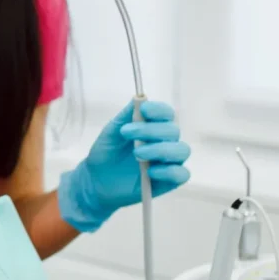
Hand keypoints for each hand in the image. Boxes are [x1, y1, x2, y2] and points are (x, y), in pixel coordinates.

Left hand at [58, 100, 191, 232]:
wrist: (96, 180)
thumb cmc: (106, 153)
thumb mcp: (111, 132)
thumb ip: (125, 116)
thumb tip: (138, 98)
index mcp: (153, 126)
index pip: (166, 113)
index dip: (159, 110)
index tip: (144, 110)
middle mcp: (165, 142)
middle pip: (173, 130)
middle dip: (151, 130)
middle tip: (128, 134)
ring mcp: (168, 161)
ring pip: (181, 150)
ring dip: (160, 150)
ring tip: (137, 154)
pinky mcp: (169, 181)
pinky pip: (181, 174)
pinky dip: (168, 171)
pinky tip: (150, 172)